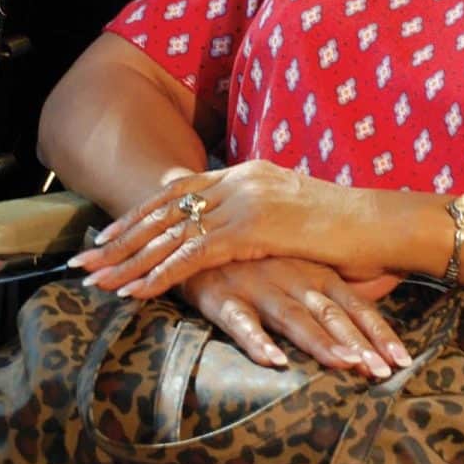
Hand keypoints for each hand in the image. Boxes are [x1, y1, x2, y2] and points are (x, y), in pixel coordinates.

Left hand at [69, 160, 379, 300]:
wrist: (381, 225)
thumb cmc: (346, 231)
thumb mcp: (294, 216)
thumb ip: (261, 219)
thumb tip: (240, 235)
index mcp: (246, 173)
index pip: (177, 191)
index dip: (138, 215)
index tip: (107, 236)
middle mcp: (239, 180)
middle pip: (163, 209)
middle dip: (119, 237)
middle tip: (82, 259)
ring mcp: (244, 201)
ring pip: (170, 232)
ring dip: (128, 260)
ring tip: (95, 280)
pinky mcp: (252, 228)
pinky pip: (194, 255)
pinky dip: (160, 274)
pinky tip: (135, 291)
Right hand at [177, 258, 410, 377]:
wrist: (192, 227)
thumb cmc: (253, 257)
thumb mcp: (294, 268)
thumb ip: (328, 292)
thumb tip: (374, 312)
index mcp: (313, 272)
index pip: (354, 305)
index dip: (379, 333)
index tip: (403, 361)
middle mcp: (291, 276)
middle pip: (331, 314)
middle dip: (359, 343)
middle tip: (385, 373)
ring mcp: (257, 284)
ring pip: (293, 316)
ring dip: (320, 342)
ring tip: (346, 365)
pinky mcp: (220, 294)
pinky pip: (240, 320)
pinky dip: (258, 340)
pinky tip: (274, 361)